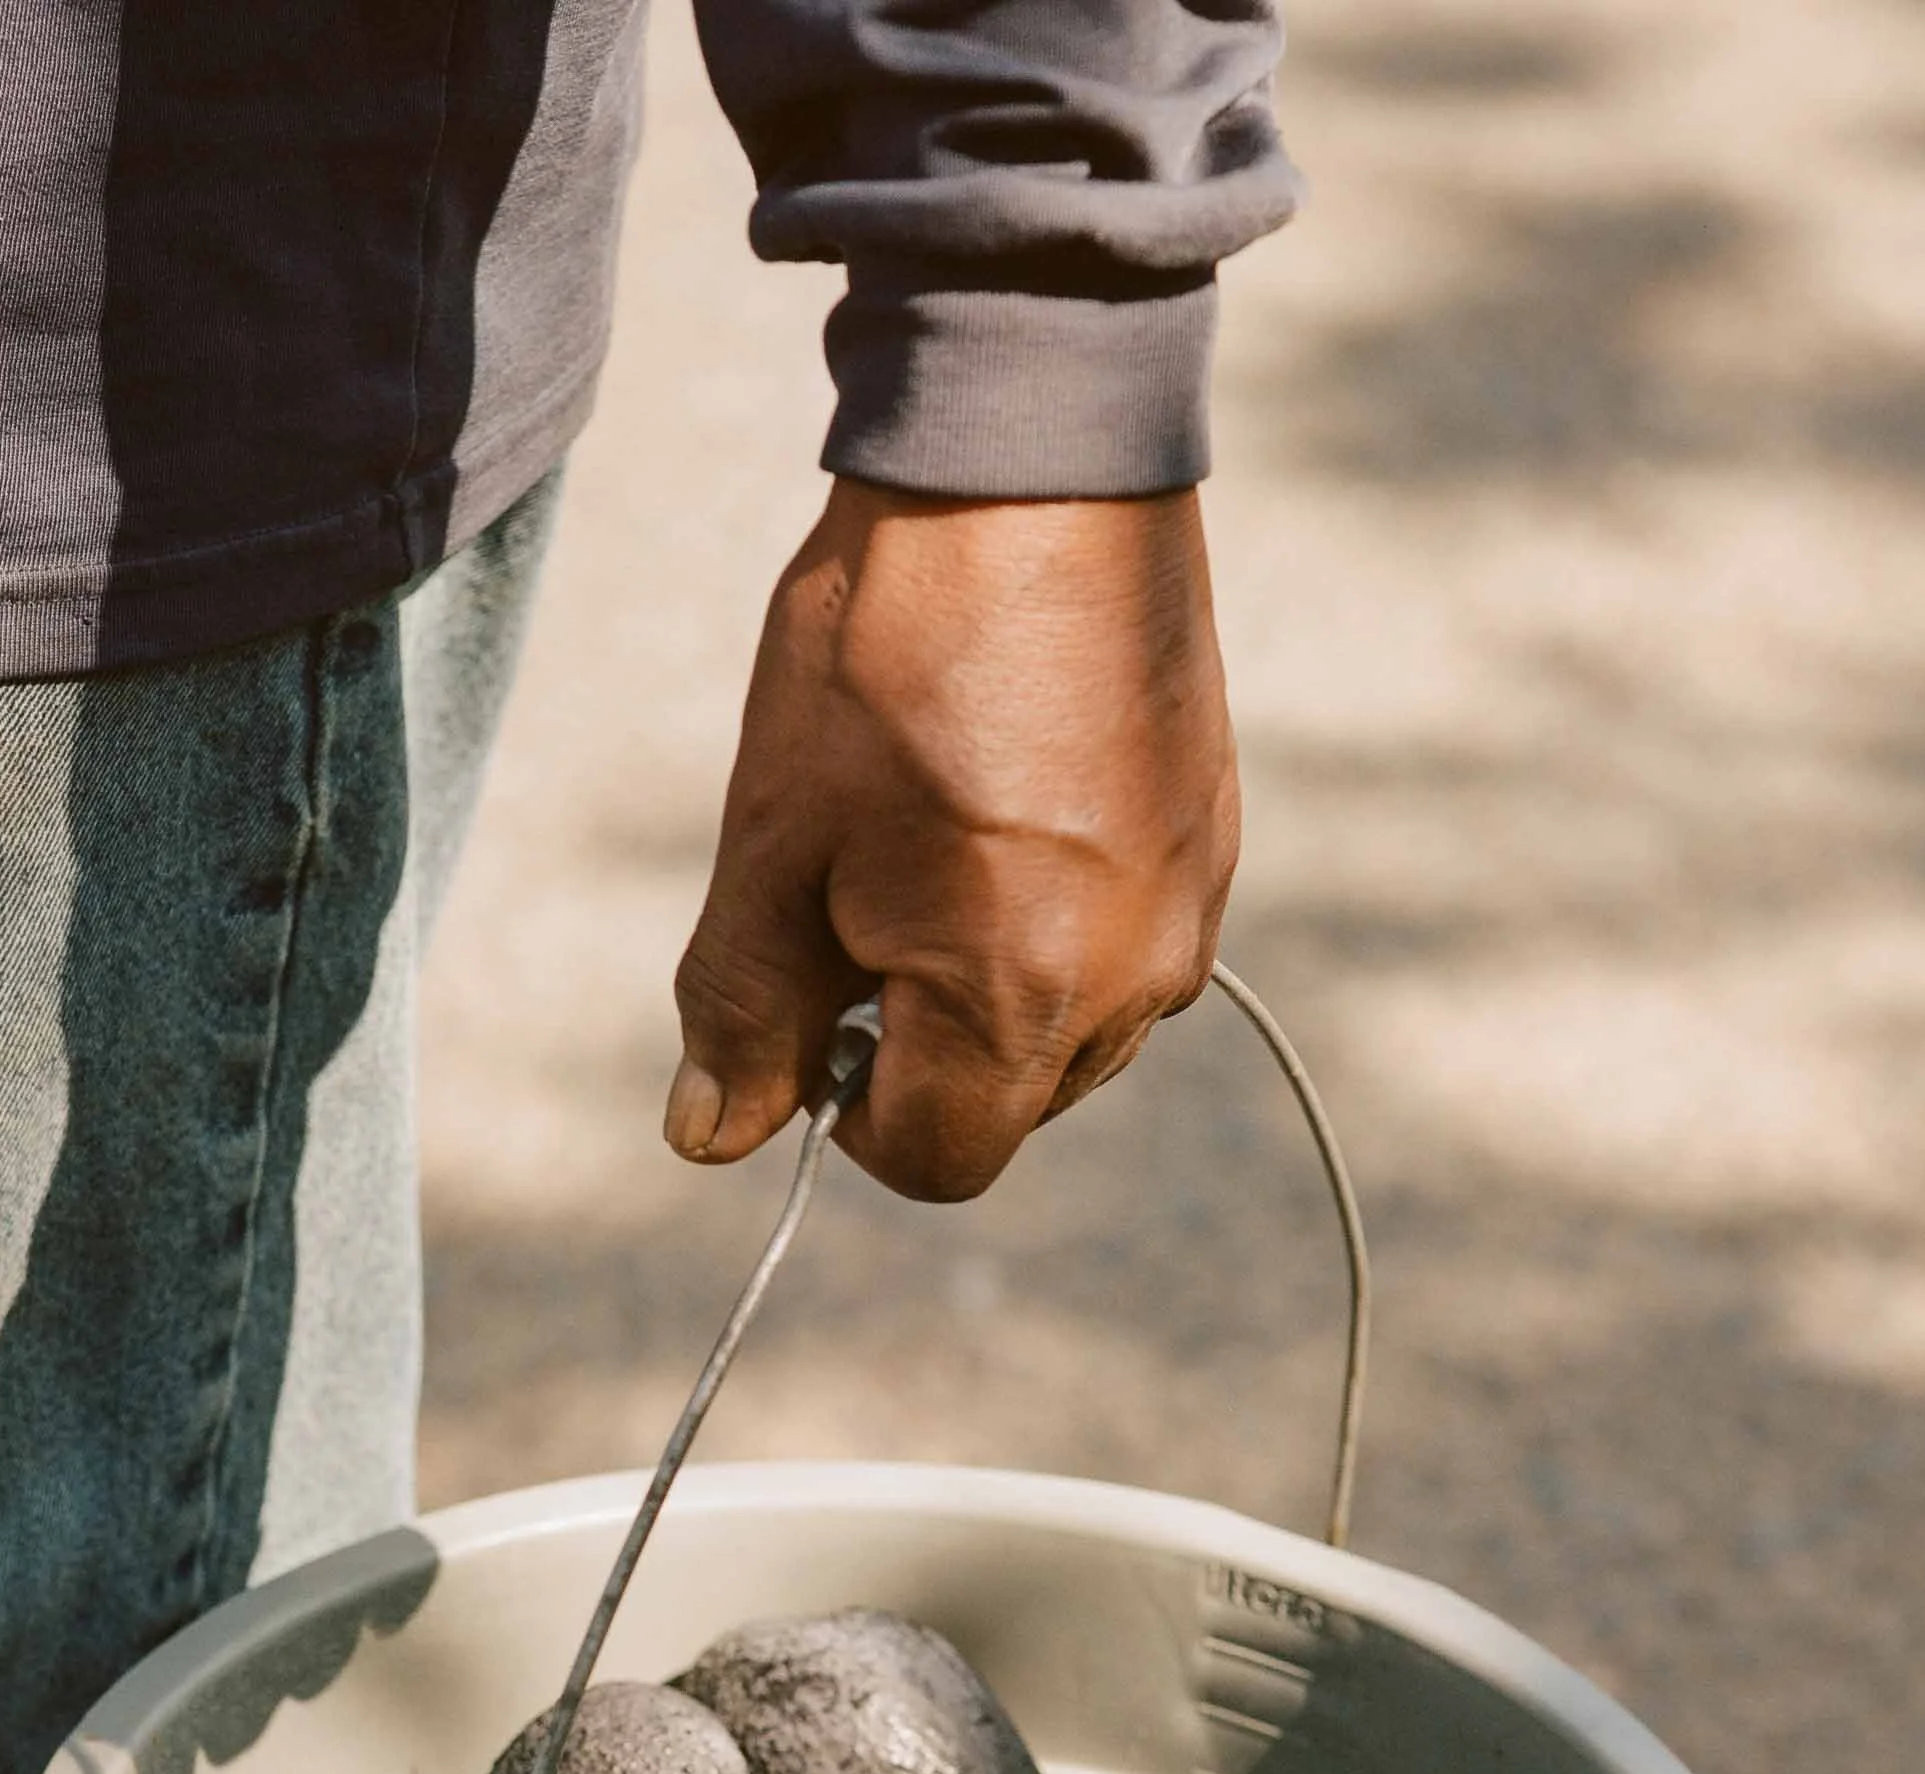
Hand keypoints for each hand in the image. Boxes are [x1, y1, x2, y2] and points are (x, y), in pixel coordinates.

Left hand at [668, 478, 1238, 1201]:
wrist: (1031, 461)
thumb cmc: (888, 653)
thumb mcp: (777, 846)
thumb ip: (746, 1013)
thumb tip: (710, 1139)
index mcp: (1022, 1001)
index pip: (937, 1162)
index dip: (847, 1117)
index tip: (810, 1011)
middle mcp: (1134, 982)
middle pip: (1007, 1108)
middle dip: (919, 1050)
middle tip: (857, 898)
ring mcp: (1190, 911)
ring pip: (1068, 1035)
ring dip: (987, 989)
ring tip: (932, 837)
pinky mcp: (1213, 843)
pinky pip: (1123, 950)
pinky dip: (1051, 924)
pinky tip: (1002, 802)